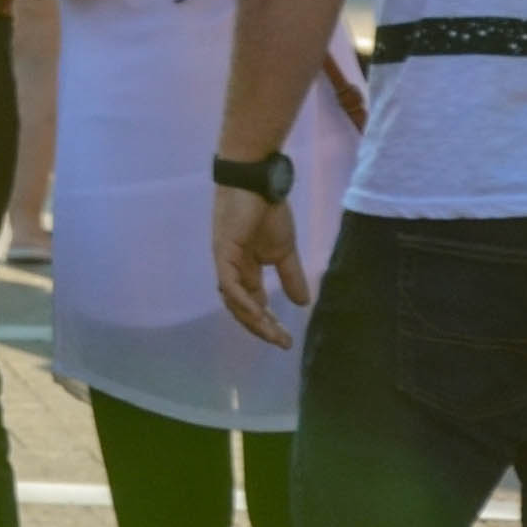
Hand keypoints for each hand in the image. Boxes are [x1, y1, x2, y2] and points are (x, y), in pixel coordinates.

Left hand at [213, 185, 310, 349]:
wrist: (259, 182)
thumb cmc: (268, 211)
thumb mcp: (284, 251)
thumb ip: (290, 276)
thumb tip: (302, 303)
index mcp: (245, 270)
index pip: (253, 304)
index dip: (268, 323)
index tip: (287, 340)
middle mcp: (232, 269)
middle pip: (242, 308)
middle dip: (261, 328)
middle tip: (282, 343)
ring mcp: (225, 261)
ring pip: (234, 300)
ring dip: (253, 320)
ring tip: (273, 334)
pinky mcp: (223, 252)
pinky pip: (229, 283)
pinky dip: (241, 301)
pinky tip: (258, 315)